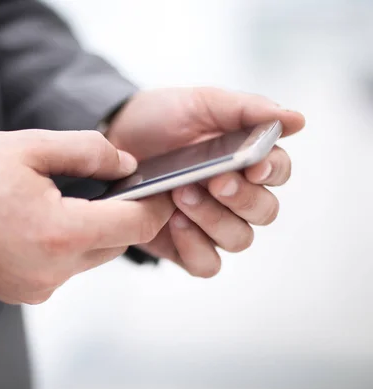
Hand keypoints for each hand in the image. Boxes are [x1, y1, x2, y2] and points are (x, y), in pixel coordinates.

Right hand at [0, 130, 173, 303]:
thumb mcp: (29, 147)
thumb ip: (88, 151)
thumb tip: (127, 165)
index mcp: (60, 233)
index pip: (135, 225)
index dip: (154, 206)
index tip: (159, 189)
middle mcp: (54, 271)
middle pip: (116, 243)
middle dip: (119, 214)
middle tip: (106, 183)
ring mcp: (38, 287)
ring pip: (91, 256)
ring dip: (90, 229)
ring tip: (64, 199)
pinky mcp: (24, 293)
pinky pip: (64, 268)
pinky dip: (66, 245)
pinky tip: (40, 221)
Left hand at [106, 87, 305, 276]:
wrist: (115, 134)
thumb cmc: (161, 118)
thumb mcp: (201, 103)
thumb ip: (246, 110)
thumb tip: (296, 120)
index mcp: (247, 160)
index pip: (278, 172)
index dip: (272, 172)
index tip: (253, 166)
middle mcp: (235, 196)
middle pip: (264, 212)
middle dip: (241, 198)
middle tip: (214, 181)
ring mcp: (210, 223)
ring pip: (238, 239)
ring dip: (214, 220)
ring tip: (182, 195)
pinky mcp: (183, 246)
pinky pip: (206, 264)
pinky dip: (195, 247)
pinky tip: (174, 222)